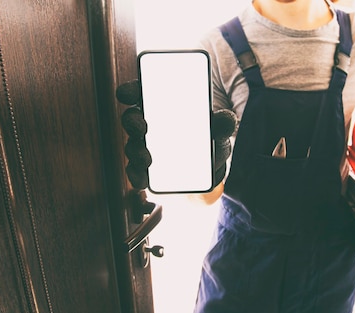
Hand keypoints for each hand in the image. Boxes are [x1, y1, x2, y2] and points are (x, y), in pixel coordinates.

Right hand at [115, 80, 236, 189]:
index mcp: (161, 105)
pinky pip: (136, 171)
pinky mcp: (147, 169)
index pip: (141, 93)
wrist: (210, 166)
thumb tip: (228, 120)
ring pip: (132, 145)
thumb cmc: (209, 137)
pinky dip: (137, 175)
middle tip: (141, 127)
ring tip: (146, 158)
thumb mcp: (218, 128)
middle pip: (132, 118)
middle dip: (132, 121)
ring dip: (135, 151)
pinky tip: (143, 179)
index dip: (130, 91)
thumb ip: (223, 123)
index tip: (126, 94)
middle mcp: (148, 124)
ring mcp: (146, 147)